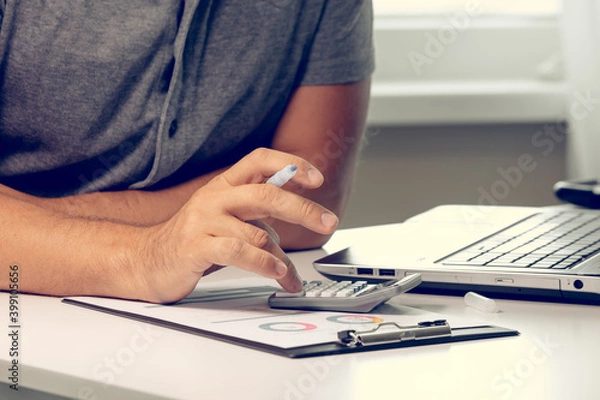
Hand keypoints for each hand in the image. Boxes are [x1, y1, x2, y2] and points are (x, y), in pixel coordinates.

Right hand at [138, 148, 338, 302]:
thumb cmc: (194, 239)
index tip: (316, 178)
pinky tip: (276, 273)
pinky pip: (238, 252)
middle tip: (327, 223)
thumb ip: (259, 216)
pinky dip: (264, 264)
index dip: (291, 164)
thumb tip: (297, 223)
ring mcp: (204, 221)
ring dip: (282, 259)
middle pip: (266, 194)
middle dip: (303, 210)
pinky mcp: (196, 247)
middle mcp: (215, 197)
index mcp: (224, 184)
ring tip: (291, 276)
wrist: (147, 260)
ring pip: (257, 233)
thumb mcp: (227, 217)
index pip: (260, 160)